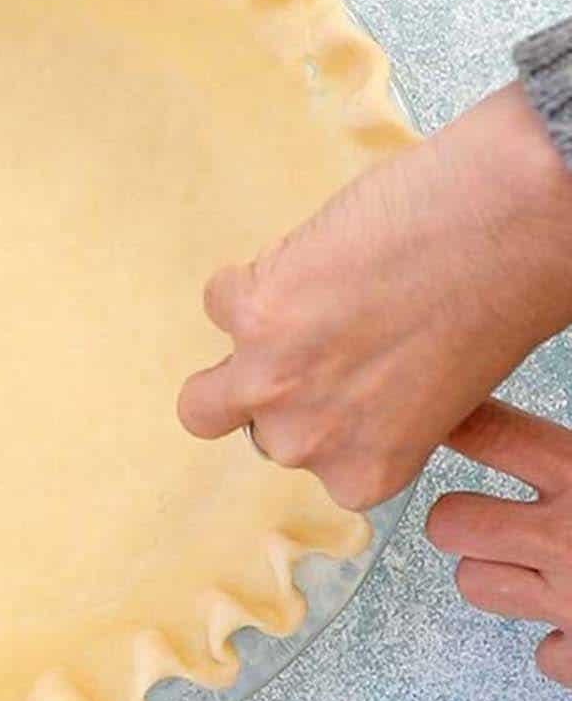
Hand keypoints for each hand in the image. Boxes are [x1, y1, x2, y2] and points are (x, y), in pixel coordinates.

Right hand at [178, 84, 571, 508]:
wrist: (498, 228)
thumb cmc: (498, 303)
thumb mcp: (443, 394)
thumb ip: (382, 411)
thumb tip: (348, 382)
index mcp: (363, 472)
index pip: (311, 461)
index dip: (324, 412)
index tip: (346, 379)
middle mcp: (309, 442)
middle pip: (259, 429)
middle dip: (282, 385)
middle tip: (326, 335)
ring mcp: (271, 381)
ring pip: (202, 403)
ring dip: (238, 356)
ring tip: (283, 310)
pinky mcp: (250, 313)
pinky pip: (222, 298)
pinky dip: (253, 275)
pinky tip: (311, 256)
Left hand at [428, 400, 571, 685]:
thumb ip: (565, 457)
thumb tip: (506, 430)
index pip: (489, 433)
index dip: (448, 421)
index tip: (414, 411)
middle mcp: (570, 535)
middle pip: (450, 523)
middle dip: (460, 519)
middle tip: (489, 517)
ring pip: (475, 584)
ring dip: (499, 575)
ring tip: (539, 564)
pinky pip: (543, 654)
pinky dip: (561, 640)